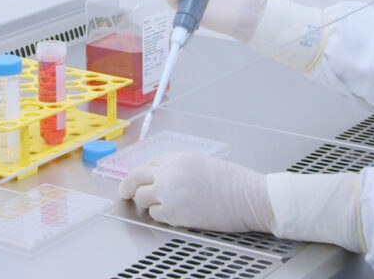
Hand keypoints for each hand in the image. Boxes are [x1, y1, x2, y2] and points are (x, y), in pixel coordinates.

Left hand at [118, 152, 275, 233]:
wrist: (248, 198)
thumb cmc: (234, 182)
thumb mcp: (204, 164)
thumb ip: (182, 168)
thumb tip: (166, 176)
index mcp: (179, 158)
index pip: (151, 162)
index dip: (148, 172)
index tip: (144, 178)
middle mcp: (170, 174)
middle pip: (136, 178)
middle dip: (128, 185)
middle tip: (125, 192)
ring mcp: (170, 195)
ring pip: (143, 198)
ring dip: (147, 202)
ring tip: (155, 205)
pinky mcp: (175, 214)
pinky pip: (156, 215)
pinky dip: (160, 215)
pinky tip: (172, 214)